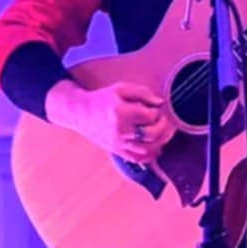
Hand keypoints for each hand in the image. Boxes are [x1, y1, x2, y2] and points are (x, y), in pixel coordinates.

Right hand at [46, 79, 175, 164]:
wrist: (81, 114)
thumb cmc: (102, 99)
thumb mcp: (120, 88)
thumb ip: (142, 93)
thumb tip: (160, 103)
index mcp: (120, 112)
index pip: (150, 115)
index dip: (158, 111)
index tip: (156, 107)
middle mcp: (120, 130)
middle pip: (152, 134)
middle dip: (164, 127)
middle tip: (164, 120)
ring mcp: (118, 143)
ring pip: (148, 149)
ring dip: (161, 141)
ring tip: (163, 133)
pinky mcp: (117, 151)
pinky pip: (138, 159)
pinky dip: (151, 155)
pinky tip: (156, 147)